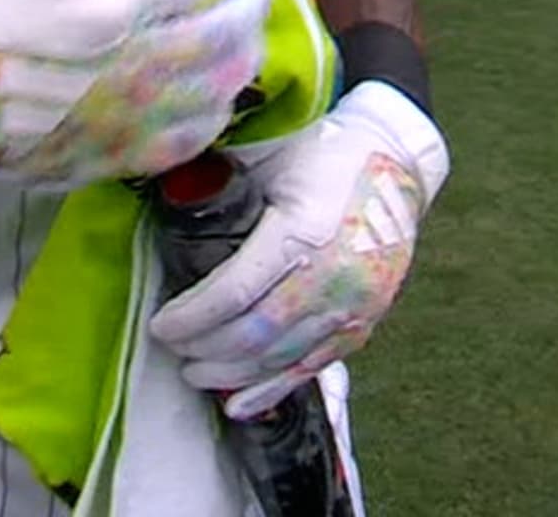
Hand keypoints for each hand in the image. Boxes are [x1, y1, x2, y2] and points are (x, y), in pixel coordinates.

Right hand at [0, 0, 270, 192]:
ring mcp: (136, 116)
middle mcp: (134, 65)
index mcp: (110, 12)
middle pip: (224, 33)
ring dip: (242, 57)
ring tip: (245, 39)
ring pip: (220, 86)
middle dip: (250, 6)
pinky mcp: (128, 154)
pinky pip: (194, 135)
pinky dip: (218, 111)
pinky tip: (219, 95)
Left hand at [147, 83, 449, 420]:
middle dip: (204, 348)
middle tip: (173, 347)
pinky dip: (271, 389)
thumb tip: (163, 190)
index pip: (234, 291)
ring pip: (279, 358)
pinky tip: (238, 403)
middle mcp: (332, 275)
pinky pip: (311, 368)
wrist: (397, 165)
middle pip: (253, 333)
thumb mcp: (273, 154)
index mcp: (303, 229)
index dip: (191, 316)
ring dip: (230, 373)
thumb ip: (221, 177)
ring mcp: (352, 306)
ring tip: (196, 370)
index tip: (160, 324)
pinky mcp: (363, 324)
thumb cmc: (325, 155)